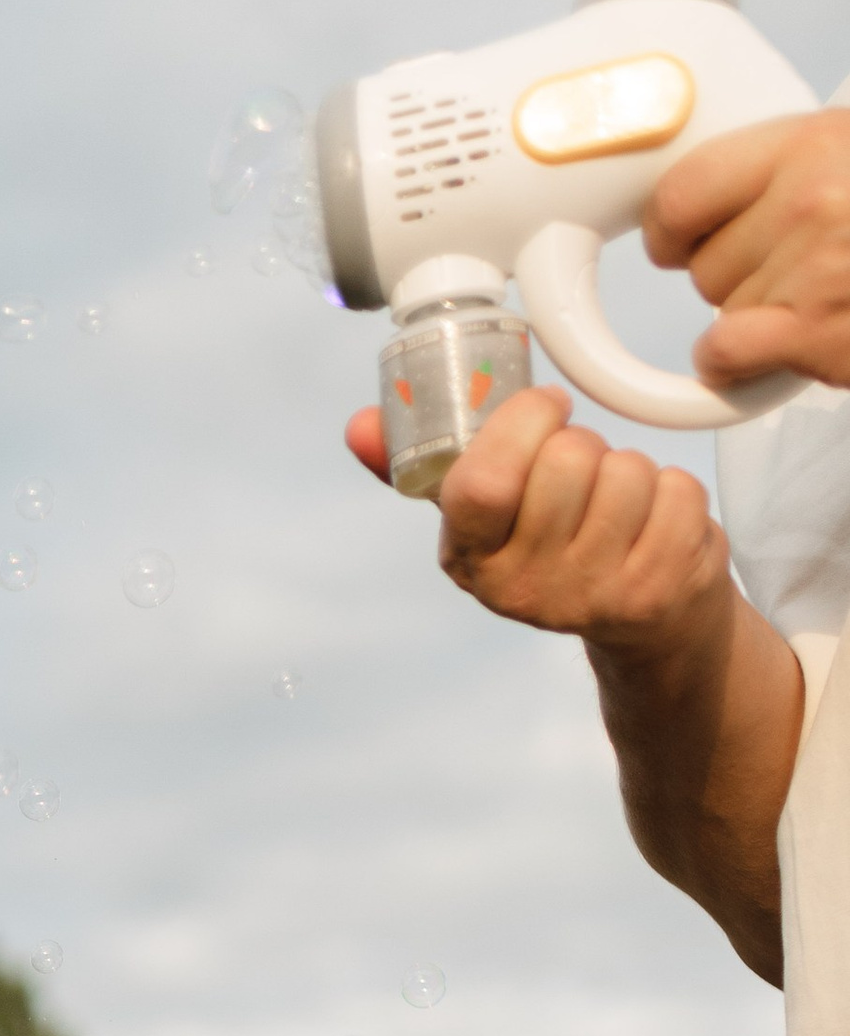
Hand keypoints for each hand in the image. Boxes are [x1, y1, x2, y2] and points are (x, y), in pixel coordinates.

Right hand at [350, 384, 730, 652]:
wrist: (643, 622)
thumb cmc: (561, 542)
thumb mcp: (488, 513)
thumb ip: (428, 465)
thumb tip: (358, 426)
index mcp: (471, 562)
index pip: (484, 480)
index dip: (523, 423)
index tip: (546, 412)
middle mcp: (524, 591)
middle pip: (566, 459)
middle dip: (585, 445)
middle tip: (584, 477)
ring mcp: (590, 598)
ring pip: (626, 470)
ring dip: (634, 470)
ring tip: (620, 506)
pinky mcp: (656, 592)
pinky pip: (676, 492)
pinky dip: (676, 493)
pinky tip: (657, 527)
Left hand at [648, 111, 849, 394]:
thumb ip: (793, 167)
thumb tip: (700, 204)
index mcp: (812, 142)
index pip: (682, 191)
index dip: (669, 225)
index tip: (676, 238)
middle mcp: (808, 199)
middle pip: (701, 261)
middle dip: (732, 272)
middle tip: (788, 268)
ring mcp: (813, 268)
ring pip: (718, 309)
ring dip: (752, 315)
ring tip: (816, 296)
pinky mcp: (818, 332)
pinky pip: (724, 355)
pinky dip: (733, 363)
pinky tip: (770, 348)